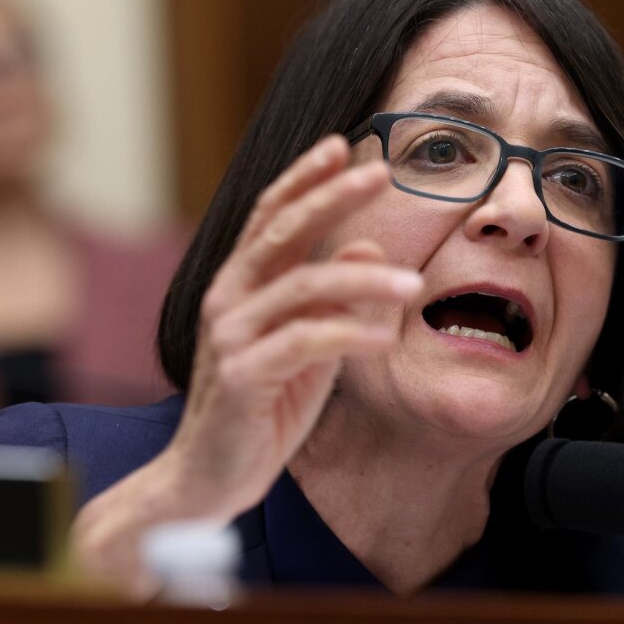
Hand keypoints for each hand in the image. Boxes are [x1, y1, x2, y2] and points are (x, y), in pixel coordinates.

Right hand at [71, 136, 420, 594]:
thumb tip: (366, 245)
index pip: (271, 217)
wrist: (209, 477)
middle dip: (332, 197)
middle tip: (381, 172)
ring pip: (302, 287)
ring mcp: (229, 336)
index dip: (305, 179)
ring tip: (414, 286)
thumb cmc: (263, 407)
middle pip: (282, 232)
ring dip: (364, 281)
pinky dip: (348, 335)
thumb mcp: (308, 347)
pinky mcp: (241, 378)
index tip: (344, 146)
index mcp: (240, 285)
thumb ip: (331, 299)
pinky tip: (383, 339)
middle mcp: (227, 299)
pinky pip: (302, 343)